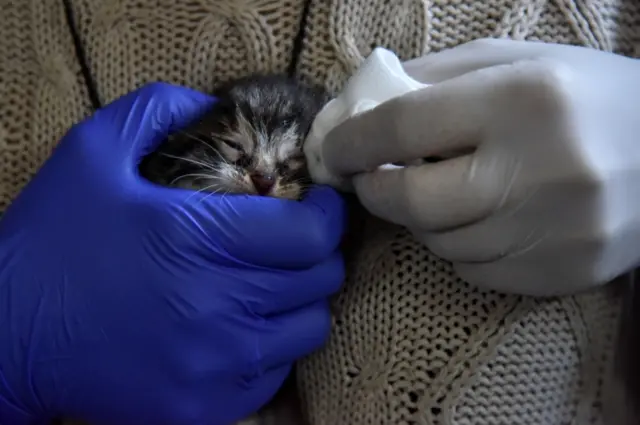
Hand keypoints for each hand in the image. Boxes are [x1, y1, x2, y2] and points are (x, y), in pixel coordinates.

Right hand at [0, 83, 344, 424]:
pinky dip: (272, 345)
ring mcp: (213, 364)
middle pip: (317, 280)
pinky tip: (242, 326)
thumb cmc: (51, 242)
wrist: (5, 337)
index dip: (328, 215)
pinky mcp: (204, 407)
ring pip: (307, 329)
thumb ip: (157, 112)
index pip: (308, 234)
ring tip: (273, 282)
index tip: (320, 204)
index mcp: (194, 238)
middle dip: (317, 252)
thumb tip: (212, 103)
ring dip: (300, 299)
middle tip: (295, 240)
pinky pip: (275, 373)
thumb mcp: (91, 154)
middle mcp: (215, 306)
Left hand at [322, 38, 639, 295]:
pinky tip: (482, 218)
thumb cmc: (588, 95)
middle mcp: (541, 171)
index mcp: (525, 101)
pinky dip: (460, 246)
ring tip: (443, 190)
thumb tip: (362, 106)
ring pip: (441, 243)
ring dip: (422, 219)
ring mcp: (556, 232)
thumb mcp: (517, 61)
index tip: (335, 149)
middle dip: (375, 191)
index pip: (405, 127)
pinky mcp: (565, 273)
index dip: (354, 141)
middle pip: (414, 201)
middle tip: (370, 177)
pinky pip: (475, 271)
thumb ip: (435, 78)